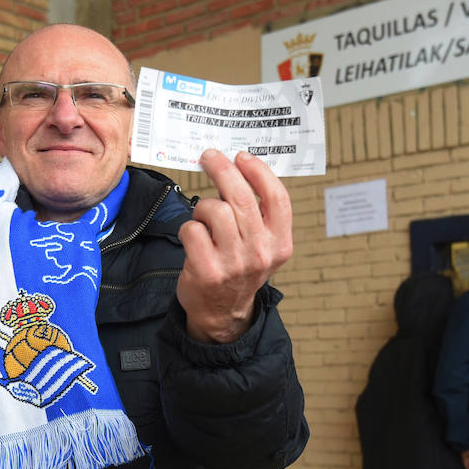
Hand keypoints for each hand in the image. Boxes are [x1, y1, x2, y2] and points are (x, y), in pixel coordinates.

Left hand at [176, 150, 293, 343]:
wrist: (223, 312)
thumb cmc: (240, 268)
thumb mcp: (263, 245)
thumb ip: (259, 214)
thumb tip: (240, 166)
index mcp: (280, 243)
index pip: (276, 197)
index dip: (258, 171)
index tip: (242, 156)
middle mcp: (260, 253)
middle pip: (241, 198)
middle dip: (222, 169)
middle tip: (210, 157)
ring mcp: (234, 264)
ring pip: (215, 210)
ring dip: (203, 206)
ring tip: (203, 215)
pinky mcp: (207, 271)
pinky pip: (192, 230)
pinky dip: (188, 227)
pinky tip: (193, 237)